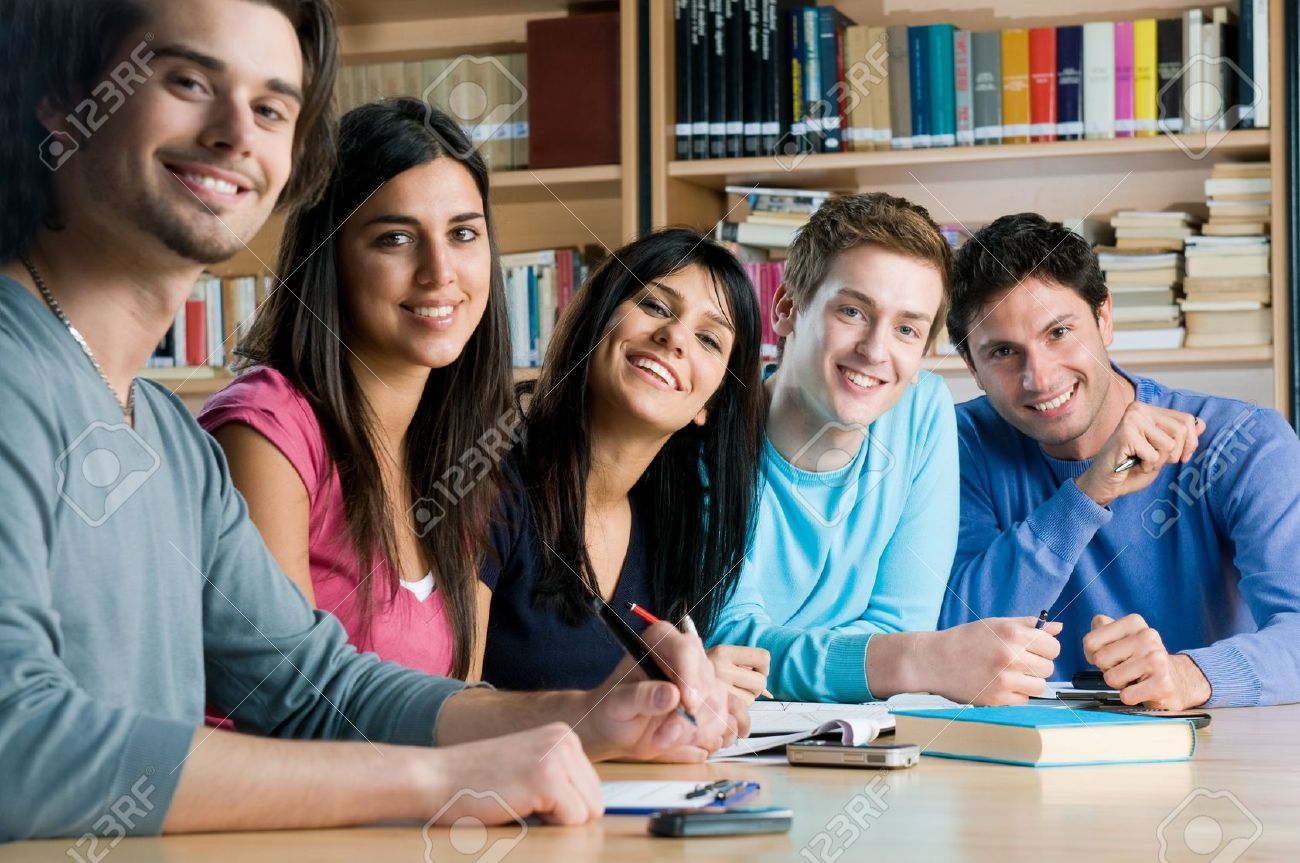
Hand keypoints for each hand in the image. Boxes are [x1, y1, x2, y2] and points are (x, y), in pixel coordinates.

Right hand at [421, 723, 601, 824]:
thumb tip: (594, 811)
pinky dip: (548, 827)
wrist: (434, 778)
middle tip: (522, 802)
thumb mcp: (528, 766)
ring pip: (588, 813)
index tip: (528, 796)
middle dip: (563, 814)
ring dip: (555, 821)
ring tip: (520, 804)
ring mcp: (557, 757)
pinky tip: (518, 807)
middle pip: (595, 801)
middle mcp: (565, 740)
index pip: (592, 788)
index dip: (563, 805)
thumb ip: (561, 778)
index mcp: (563, 735)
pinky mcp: (548, 780)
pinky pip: (574, 821)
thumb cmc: (475, 782)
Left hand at [579, 622, 735, 761]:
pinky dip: (705, 736)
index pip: (687, 650)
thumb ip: (641, 697)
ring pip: (718, 702)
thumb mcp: (617, 704)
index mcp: (661, 641)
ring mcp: (702, 679)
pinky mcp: (711, 702)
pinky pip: (723, 719)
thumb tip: (671, 695)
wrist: (618, 730)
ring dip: (695, 730)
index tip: (687, 704)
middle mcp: (687, 655)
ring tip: (664, 740)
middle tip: (663, 736)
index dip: (691, 676)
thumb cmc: (612, 710)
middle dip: (688, 716)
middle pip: (706, 680)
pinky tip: (680, 740)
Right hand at [707, 644, 769, 702]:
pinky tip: (727, 700)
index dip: (763, 667)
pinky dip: (737, 706)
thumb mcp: (722, 659)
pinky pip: (740, 708)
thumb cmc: (707, 669)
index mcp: (723, 651)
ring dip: (746, 697)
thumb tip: (769, 693)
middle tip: (744, 684)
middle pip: (761, 681)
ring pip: (752, 698)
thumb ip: (746, 667)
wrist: (674, 682)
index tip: (755, 670)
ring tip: (732, 691)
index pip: (763, 657)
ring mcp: (718, 688)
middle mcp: (720, 668)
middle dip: (756, 685)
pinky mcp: (717, 704)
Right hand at [925, 617, 1062, 704]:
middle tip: (1018, 662)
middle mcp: (1011, 656)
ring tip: (1011, 674)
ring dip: (1029, 682)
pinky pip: (1024, 700)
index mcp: (1013, 634)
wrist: (935, 660)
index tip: (1035, 650)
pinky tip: (1001, 684)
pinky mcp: (998, 698)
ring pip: (1039, 686)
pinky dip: (1016, 694)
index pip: (1053, 647)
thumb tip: (1058, 628)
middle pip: (1048, 668)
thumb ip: (1028, 624)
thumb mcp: (996, 624)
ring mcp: (1005, 679)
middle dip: (1037, 665)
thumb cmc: (965, 640)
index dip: (1045, 648)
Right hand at [1075, 402, 1204, 506]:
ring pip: (1169, 443)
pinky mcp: (1125, 435)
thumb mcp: (1162, 451)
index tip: (1180, 457)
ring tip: (1141, 461)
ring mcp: (1131, 420)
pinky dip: (1146, 466)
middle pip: (1181, 430)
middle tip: (1154, 460)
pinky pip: (1154, 455)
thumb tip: (1202, 423)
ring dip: (1158, 461)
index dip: (1190, 443)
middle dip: (1173, 454)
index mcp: (1148, 410)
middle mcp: (1139, 409)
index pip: (1188, 420)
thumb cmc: (1131, 467)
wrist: (1104, 483)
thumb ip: (1180, 437)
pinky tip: (1132, 464)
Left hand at [1082, 614, 1210, 708]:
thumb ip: (1102, 628)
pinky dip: (1130, 697)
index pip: (1090, 642)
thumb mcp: (1122, 638)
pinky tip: (1143, 690)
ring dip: (1119, 684)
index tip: (1111, 656)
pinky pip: (1126, 696)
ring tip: (1135, 678)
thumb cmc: (1140, 659)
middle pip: (1100, 660)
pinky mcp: (1163, 684)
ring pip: (1111, 678)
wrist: (1178, 680)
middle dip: (1107, 669)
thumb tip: (1095, 626)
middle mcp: (1147, 637)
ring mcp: (1157, 660)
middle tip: (1126, 668)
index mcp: (1134, 622)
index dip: (1093, 654)